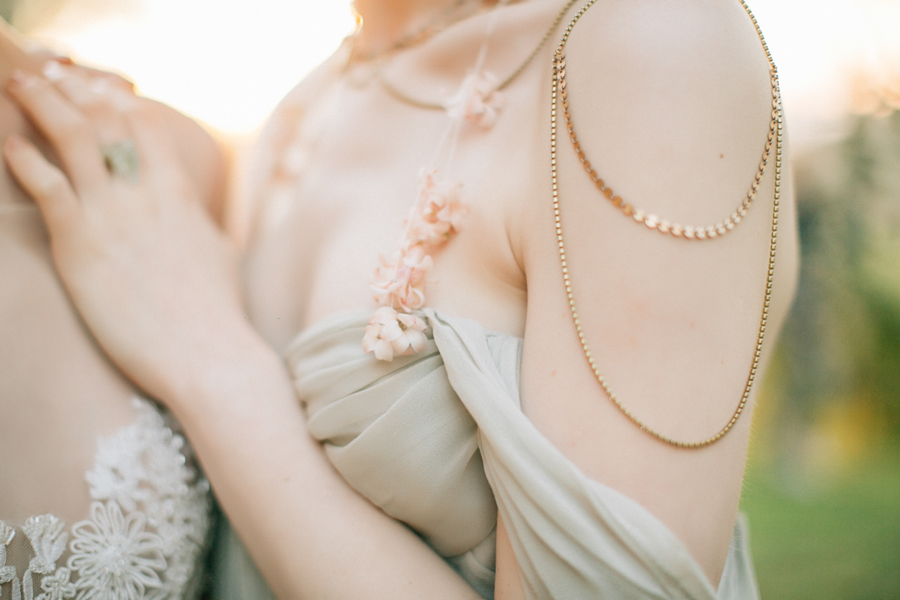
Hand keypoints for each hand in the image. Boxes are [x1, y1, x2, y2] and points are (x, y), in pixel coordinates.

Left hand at [3, 68, 243, 401]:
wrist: (206, 353)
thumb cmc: (216, 312)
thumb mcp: (218, 254)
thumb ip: (200, 223)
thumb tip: (198, 217)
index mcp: (179, 194)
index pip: (145, 125)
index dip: (117, 101)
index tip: (97, 89)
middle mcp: (145, 194)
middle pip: (105, 120)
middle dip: (74, 88)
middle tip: (49, 75)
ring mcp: (113, 216)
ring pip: (70, 137)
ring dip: (40, 103)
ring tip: (18, 85)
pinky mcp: (81, 244)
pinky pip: (46, 186)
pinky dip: (24, 158)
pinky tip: (8, 143)